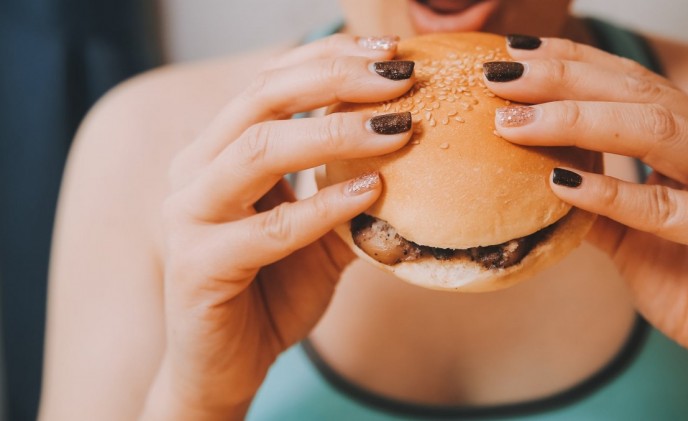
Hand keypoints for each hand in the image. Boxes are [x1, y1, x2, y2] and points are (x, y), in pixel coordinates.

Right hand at [141, 35, 414, 419]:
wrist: (227, 366)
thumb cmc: (271, 290)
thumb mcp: (319, 231)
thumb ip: (347, 187)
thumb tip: (410, 146)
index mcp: (219, 151)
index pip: (272, 80)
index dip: (330, 57)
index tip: (392, 52)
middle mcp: (195, 171)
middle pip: (262, 98)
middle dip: (335, 79)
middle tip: (400, 78)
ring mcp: (190, 216)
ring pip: (258, 149)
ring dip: (333, 132)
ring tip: (396, 130)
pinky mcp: (198, 265)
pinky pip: (269, 227)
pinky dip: (323, 206)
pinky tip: (371, 193)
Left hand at [488, 37, 687, 418]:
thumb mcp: (631, 234)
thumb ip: (594, 195)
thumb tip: (533, 163)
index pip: (635, 83)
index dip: (573, 65)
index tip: (514, 57)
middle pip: (641, 94)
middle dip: (565, 82)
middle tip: (502, 80)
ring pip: (657, 132)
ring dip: (577, 123)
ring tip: (517, 125)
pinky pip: (669, 207)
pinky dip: (611, 192)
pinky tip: (561, 184)